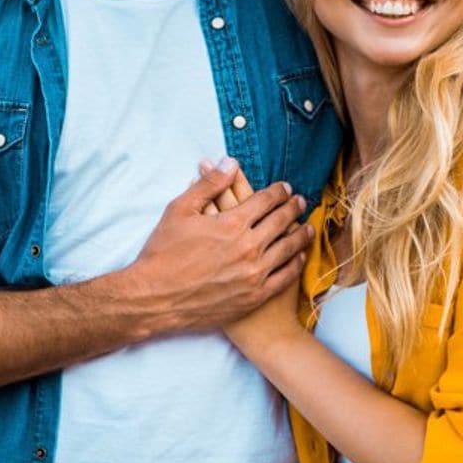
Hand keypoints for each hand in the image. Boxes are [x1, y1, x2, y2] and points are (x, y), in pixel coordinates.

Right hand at [123, 159, 311, 334]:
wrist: (154, 299)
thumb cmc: (162, 254)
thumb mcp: (178, 211)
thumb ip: (208, 185)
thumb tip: (230, 163)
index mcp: (232, 223)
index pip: (265, 200)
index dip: (278, 191)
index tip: (285, 188)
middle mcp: (249, 247)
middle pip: (281, 221)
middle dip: (293, 208)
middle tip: (300, 202)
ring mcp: (255, 274)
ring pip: (289, 248)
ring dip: (301, 234)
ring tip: (308, 227)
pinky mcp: (255, 296)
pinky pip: (285, 277)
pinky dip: (295, 263)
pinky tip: (298, 257)